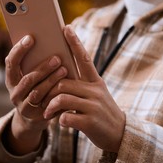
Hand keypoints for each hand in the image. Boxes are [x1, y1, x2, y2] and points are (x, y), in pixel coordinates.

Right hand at [4, 35, 67, 153]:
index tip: (31, 38)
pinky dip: (57, 94)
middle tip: (57, 58)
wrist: (33, 117)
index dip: (19, 50)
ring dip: (52, 80)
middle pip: (28, 79)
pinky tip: (68, 86)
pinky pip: (48, 104)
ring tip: (64, 70)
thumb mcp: (29, 75)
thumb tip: (46, 39)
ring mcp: (24, 106)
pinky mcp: (37, 116)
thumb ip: (33, 62)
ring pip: (38, 92)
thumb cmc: (35, 87)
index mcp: (11, 79)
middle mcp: (14, 93)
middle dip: (43, 68)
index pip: (11, 62)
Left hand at [43, 25, 125, 152]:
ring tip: (48, 113)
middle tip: (42, 99)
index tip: (66, 28)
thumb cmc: (102, 112)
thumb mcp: (96, 95)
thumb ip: (81, 85)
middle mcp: (95, 91)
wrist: (120, 134)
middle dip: (49, 91)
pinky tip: (61, 123)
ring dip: (51, 106)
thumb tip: (60, 76)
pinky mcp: (90, 122)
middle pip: (63, 82)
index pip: (84, 58)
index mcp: (96, 82)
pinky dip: (59, 120)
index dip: (74, 43)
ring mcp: (93, 106)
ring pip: (62, 98)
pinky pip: (66, 117)